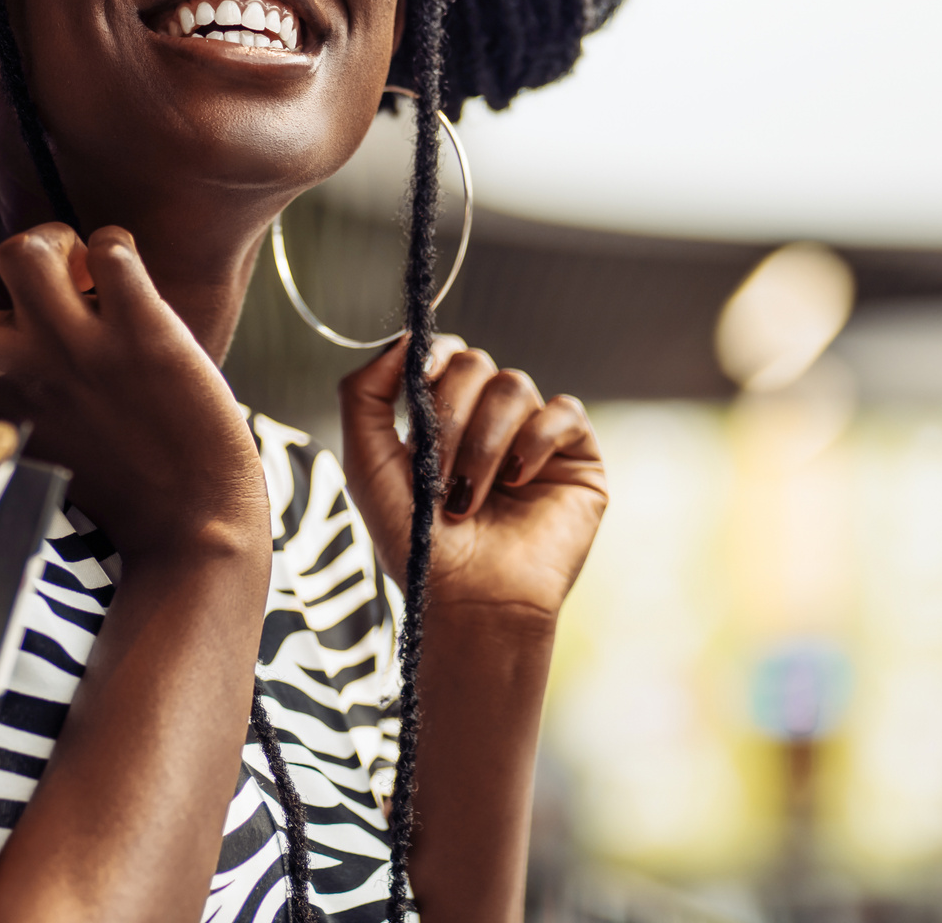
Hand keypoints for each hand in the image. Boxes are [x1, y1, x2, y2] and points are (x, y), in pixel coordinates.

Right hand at [0, 219, 269, 564]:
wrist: (193, 524)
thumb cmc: (118, 476)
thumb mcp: (26, 429)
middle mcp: (14, 371)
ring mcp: (74, 350)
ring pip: (24, 247)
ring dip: (52, 239)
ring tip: (82, 272)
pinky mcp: (139, 334)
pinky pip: (110, 247)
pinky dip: (118, 245)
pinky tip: (131, 279)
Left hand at [339, 337, 606, 622]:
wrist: (469, 603)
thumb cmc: (416, 545)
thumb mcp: (367, 465)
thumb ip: (365, 395)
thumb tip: (402, 338)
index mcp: (444, 419)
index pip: (445, 354)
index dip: (432, 356)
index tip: (419, 381)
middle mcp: (490, 421)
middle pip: (477, 364)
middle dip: (451, 416)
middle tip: (439, 476)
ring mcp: (534, 438)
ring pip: (515, 386)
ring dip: (483, 441)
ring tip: (469, 497)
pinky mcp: (575, 459)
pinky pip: (563, 411)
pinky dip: (534, 442)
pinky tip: (516, 481)